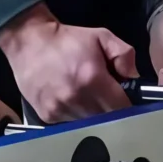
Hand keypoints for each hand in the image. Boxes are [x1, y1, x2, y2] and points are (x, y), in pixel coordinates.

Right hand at [0, 4, 137, 121]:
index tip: (127, 100)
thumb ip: (124, 55)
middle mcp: (76, 98)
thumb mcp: (102, 36)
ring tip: (88, 97)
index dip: (128, 106)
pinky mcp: (48, 116)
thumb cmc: (67, 39)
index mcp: (92, 79)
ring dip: (94, 115)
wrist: (28, 41)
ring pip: (90, 124)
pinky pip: (71, 124)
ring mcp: (60, 109)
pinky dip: (77, 115)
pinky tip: (73, 100)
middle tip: (108, 98)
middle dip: (112, 111)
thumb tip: (134, 78)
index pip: (122, 108)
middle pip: (107, 120)